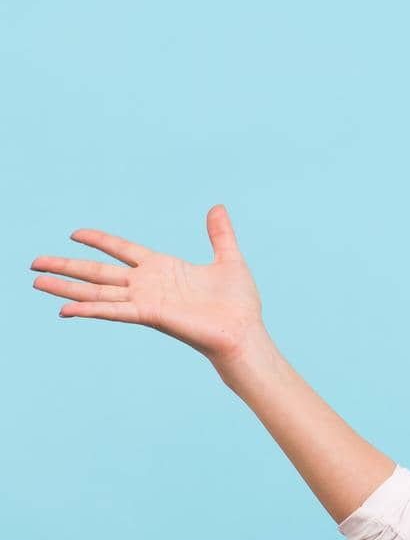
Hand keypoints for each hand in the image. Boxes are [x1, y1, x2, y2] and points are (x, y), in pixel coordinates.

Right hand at [31, 204, 267, 365]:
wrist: (245, 331)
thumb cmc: (238, 303)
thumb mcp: (229, 259)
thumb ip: (220, 234)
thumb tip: (218, 207)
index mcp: (163, 268)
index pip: (122, 249)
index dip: (99, 241)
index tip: (75, 233)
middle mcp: (148, 284)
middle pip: (99, 271)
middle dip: (67, 266)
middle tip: (34, 262)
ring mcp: (147, 300)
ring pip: (98, 291)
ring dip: (66, 287)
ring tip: (36, 281)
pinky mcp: (151, 315)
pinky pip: (115, 311)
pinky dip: (90, 309)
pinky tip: (65, 309)